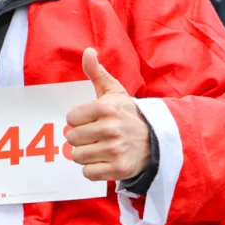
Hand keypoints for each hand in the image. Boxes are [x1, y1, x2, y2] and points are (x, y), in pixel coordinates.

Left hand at [65, 48, 150, 180]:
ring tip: (100, 148)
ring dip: (86, 154)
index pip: (70, 119)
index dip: (79, 121)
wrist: (153, 141)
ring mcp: (115, 151)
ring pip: (78, 157)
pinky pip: (88, 173)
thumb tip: (87, 51)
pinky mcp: (118, 169)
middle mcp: (110, 129)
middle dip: (81, 139)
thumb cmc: (127, 115)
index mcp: (106, 108)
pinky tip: (104, 161)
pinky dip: (93, 169)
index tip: (92, 121)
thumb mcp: (114, 92)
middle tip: (96, 136)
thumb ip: (97, 72)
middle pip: (72, 139)